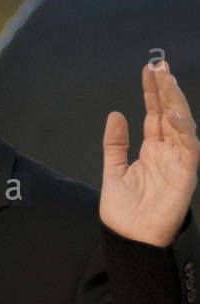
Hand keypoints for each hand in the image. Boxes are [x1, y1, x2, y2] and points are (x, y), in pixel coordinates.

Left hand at [101, 60, 199, 246]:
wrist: (129, 238)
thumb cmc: (124, 210)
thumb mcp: (113, 170)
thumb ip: (115, 144)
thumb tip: (115, 115)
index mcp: (152, 149)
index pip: (155, 113)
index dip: (152, 92)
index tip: (149, 69)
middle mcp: (168, 151)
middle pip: (169, 113)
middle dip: (166, 89)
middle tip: (159, 65)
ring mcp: (178, 161)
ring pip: (182, 125)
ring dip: (175, 102)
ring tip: (166, 80)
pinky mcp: (186, 174)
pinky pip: (189, 148)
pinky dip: (184, 131)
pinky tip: (174, 115)